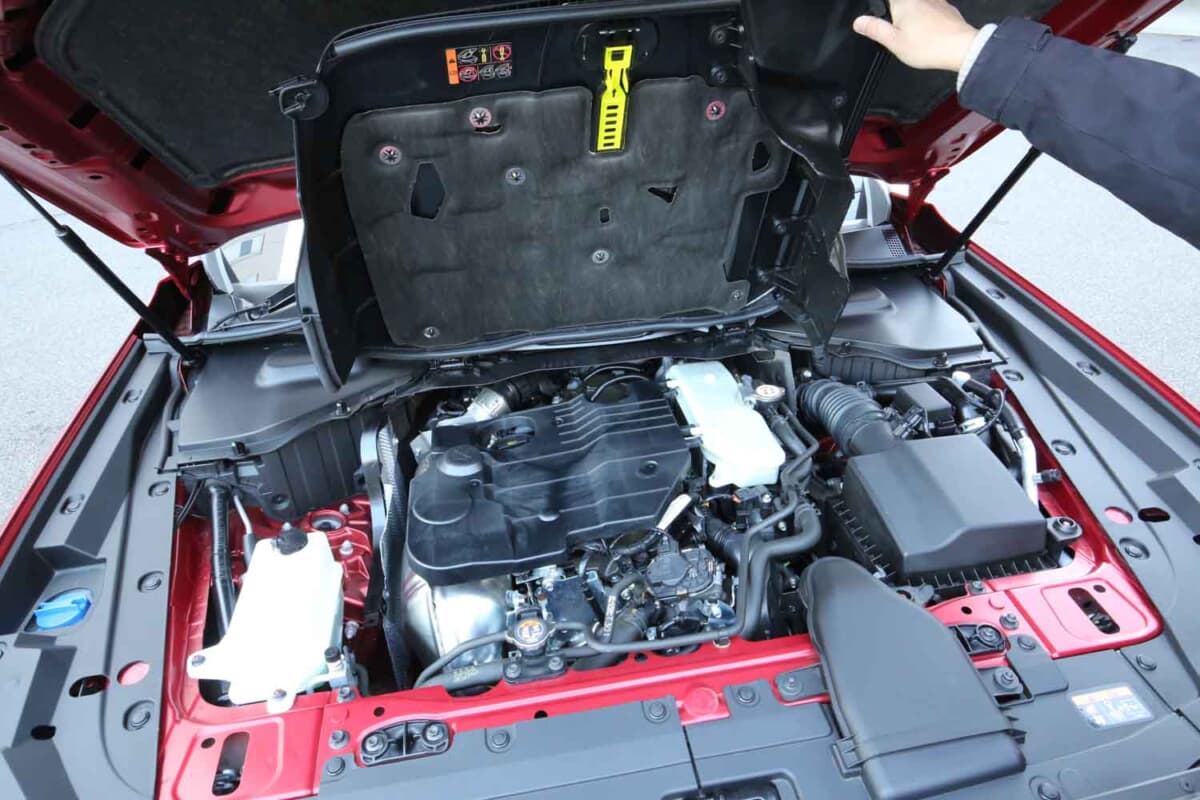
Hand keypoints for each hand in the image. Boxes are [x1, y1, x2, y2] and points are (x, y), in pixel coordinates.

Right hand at [853, 0, 978, 71]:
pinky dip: (927, 15)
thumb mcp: (894, 42)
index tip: (888, 25)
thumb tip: (858, 21)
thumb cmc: (929, 46)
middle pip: (902, 3)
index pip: (886, 1)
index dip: (884, 7)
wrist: (960, 48)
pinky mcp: (947, 8)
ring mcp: (935, 1)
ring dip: (913, 14)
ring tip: (912, 33)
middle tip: (896, 33)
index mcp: (903, 2)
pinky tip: (927, 30)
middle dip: (897, 14)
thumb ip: (875, 29)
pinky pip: (932, 7)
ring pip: (918, 4)